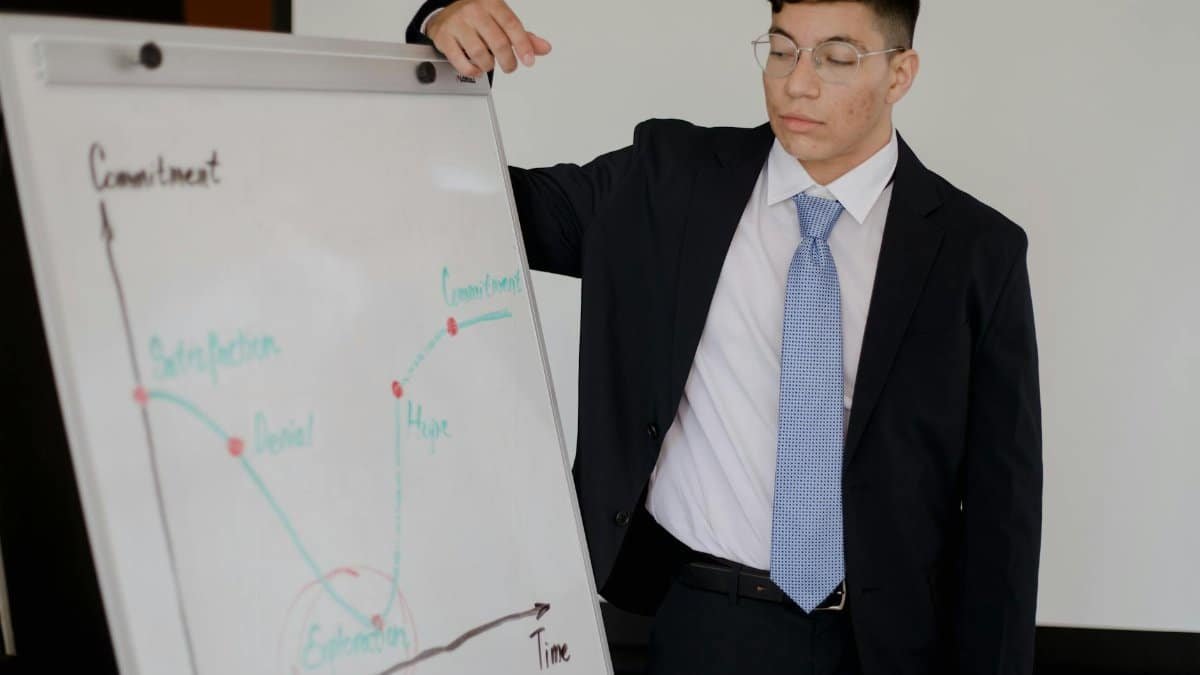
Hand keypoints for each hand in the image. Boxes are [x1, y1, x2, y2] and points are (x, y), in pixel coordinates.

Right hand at [426, 0, 551, 77]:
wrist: (446, 14)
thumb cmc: (478, 17)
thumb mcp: (502, 21)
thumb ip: (523, 36)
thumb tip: (544, 48)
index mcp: (491, 3)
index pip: (511, 24)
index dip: (523, 45)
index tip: (529, 60)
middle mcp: (474, 11)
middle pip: (497, 41)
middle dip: (508, 60)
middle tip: (510, 67)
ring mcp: (457, 23)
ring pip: (480, 53)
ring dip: (489, 65)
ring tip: (490, 64)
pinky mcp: (444, 37)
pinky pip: (461, 62)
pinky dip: (472, 71)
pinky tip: (476, 68)